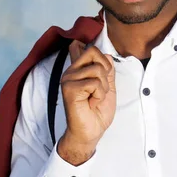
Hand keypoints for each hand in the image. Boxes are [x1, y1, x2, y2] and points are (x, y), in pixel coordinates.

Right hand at [57, 40, 116, 164]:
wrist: (91, 131)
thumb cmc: (97, 111)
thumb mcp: (107, 86)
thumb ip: (106, 70)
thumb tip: (104, 53)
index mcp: (79, 71)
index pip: (83, 49)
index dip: (88, 47)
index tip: (80, 45)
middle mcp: (71, 72)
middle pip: (94, 52)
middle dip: (105, 71)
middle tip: (100, 88)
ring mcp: (68, 79)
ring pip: (97, 69)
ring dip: (103, 87)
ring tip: (95, 98)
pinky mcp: (69, 88)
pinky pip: (94, 82)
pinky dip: (99, 94)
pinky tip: (91, 103)